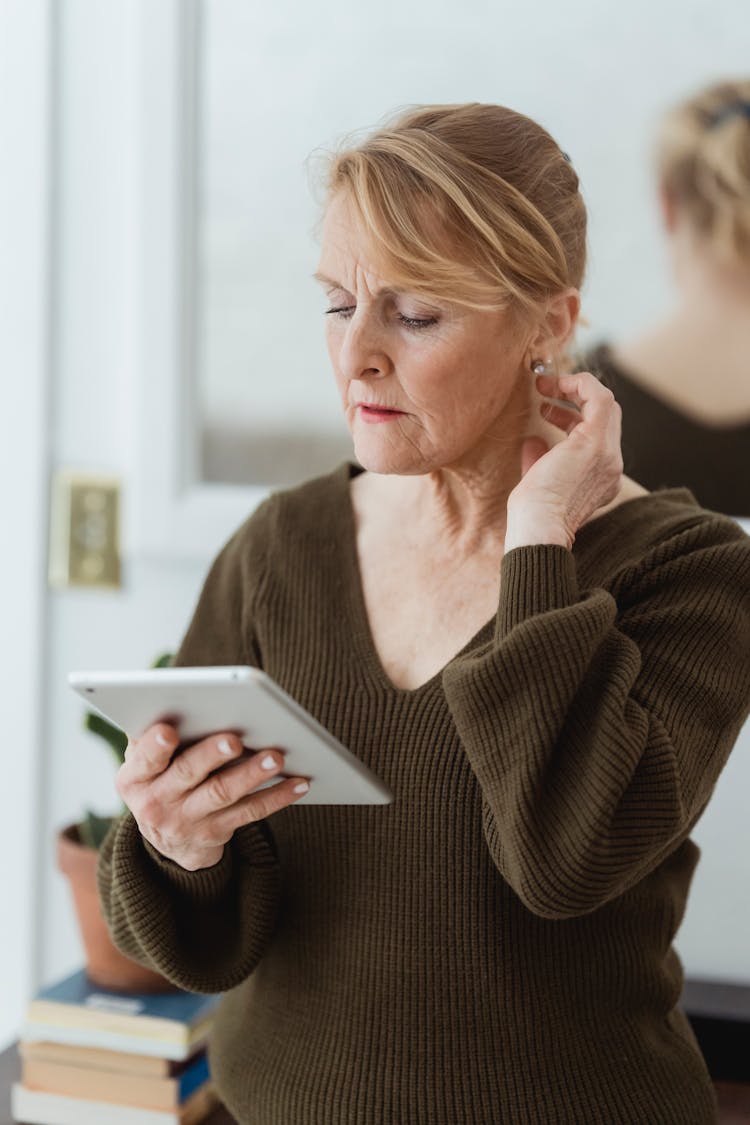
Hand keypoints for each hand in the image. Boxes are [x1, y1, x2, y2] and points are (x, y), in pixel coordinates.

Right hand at [116, 723, 309, 870]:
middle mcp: (155, 803)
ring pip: (222, 793)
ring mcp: (185, 822)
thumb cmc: (161, 778)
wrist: (168, 838)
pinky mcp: (215, 833)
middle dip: (211, 755)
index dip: (155, 746)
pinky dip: (276, 796)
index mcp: (135, 778)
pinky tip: (298, 782)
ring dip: (251, 774)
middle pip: (187, 774)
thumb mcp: (145, 763)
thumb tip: (186, 701)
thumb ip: (154, 737)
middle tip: (234, 738)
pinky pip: (250, 813)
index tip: (169, 731)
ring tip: (275, 757)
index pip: (144, 759)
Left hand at [504, 370, 623, 550]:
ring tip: (544, 388)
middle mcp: (611, 465)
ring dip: (574, 389)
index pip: (598, 434)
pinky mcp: (595, 442)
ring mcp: (608, 453)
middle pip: (606, 416)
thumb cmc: (532, 514)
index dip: (574, 416)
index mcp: (602, 477)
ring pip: (605, 405)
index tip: (547, 409)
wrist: (538, 527)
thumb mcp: (538, 481)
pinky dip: (581, 384)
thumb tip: (533, 440)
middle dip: (576, 398)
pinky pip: (599, 399)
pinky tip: (559, 383)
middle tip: (545, 392)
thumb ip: (540, 460)